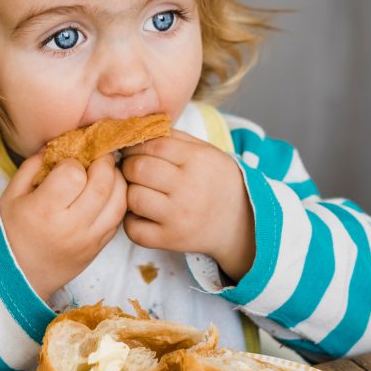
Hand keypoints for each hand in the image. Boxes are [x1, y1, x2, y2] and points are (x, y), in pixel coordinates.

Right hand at [0, 154, 126, 301]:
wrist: (18, 276)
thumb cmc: (11, 232)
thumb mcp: (11, 195)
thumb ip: (34, 165)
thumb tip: (59, 144)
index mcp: (44, 211)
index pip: (73, 173)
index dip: (73, 161)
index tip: (67, 162)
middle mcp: (71, 226)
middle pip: (103, 184)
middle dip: (103, 162)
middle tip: (98, 155)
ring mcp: (89, 239)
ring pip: (119, 200)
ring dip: (117, 179)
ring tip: (105, 171)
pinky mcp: (99, 247)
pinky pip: (119, 217)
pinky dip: (118, 199)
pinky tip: (107, 191)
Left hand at [121, 130, 255, 281]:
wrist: (242, 221)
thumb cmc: (217, 181)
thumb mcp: (206, 152)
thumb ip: (174, 138)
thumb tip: (136, 130)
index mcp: (198, 160)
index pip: (153, 145)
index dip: (136, 145)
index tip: (133, 150)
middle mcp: (189, 188)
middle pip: (138, 169)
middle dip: (129, 166)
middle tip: (133, 169)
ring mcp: (179, 216)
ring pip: (132, 197)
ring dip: (130, 192)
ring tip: (141, 190)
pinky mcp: (171, 239)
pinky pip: (134, 229)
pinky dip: (132, 220)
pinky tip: (143, 214)